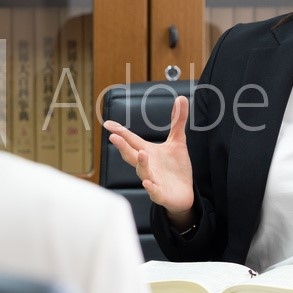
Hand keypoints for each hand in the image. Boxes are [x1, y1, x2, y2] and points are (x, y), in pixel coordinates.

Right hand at [103, 95, 194, 217]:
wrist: (184, 193)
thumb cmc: (176, 168)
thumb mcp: (178, 142)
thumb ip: (177, 121)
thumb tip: (181, 98)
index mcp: (147, 152)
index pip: (131, 140)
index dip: (120, 132)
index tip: (108, 124)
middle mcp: (146, 165)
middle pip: (131, 155)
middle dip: (122, 146)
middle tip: (113, 137)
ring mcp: (152, 179)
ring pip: (143, 172)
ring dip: (141, 163)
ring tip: (142, 153)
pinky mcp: (161, 194)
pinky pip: (154, 191)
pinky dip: (151, 187)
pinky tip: (148, 182)